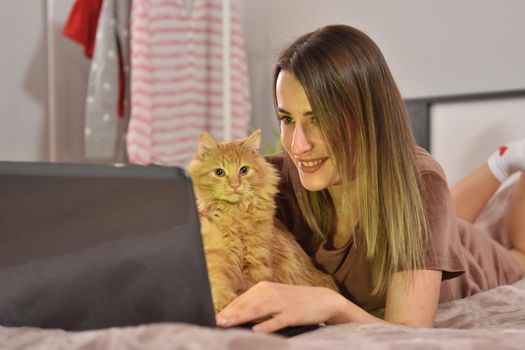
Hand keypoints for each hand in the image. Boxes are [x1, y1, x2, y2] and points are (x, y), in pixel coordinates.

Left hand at [215, 281, 346, 332]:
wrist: (323, 299)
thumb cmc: (295, 300)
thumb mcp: (275, 297)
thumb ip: (258, 304)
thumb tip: (236, 314)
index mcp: (265, 288)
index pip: (242, 299)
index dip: (228, 309)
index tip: (215, 317)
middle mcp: (271, 293)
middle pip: (246, 304)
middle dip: (230, 313)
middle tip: (216, 322)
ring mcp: (282, 303)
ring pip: (258, 310)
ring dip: (241, 317)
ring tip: (227, 324)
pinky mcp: (292, 314)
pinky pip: (277, 321)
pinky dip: (266, 325)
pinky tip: (255, 330)